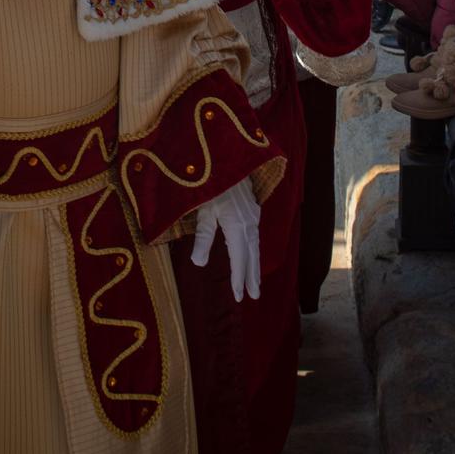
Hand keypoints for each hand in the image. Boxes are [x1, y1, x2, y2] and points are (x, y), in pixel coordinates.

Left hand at [190, 178, 261, 300]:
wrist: (230, 157)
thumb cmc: (212, 183)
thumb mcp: (204, 209)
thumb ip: (203, 237)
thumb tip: (199, 264)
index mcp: (237, 226)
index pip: (239, 259)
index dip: (237, 278)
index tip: (238, 296)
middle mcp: (249, 224)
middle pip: (252, 255)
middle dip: (252, 277)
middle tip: (253, 296)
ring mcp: (253, 216)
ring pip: (255, 246)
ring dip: (255, 266)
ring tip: (255, 283)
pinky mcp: (253, 210)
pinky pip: (255, 237)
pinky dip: (254, 251)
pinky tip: (252, 255)